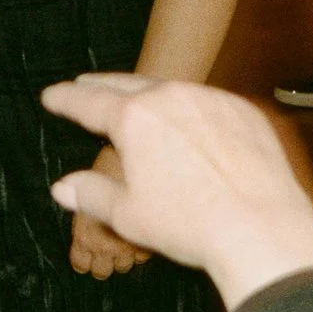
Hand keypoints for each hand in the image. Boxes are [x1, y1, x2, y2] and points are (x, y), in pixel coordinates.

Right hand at [43, 74, 312, 309]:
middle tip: (84, 85)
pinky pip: (209, 104)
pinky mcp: (244, 110)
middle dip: (102, 86)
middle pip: (127, 85)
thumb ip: (90, 194)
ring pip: (171, 91)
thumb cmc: (188, 225)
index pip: (89, 102)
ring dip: (151, 96)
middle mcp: (171, 97)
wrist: (260, 226)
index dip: (66, 98)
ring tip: (138, 104)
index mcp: (134, 118)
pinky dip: (192, 111)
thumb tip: (62, 186)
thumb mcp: (127, 215)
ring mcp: (211, 99)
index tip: (52, 95)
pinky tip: (190, 128)